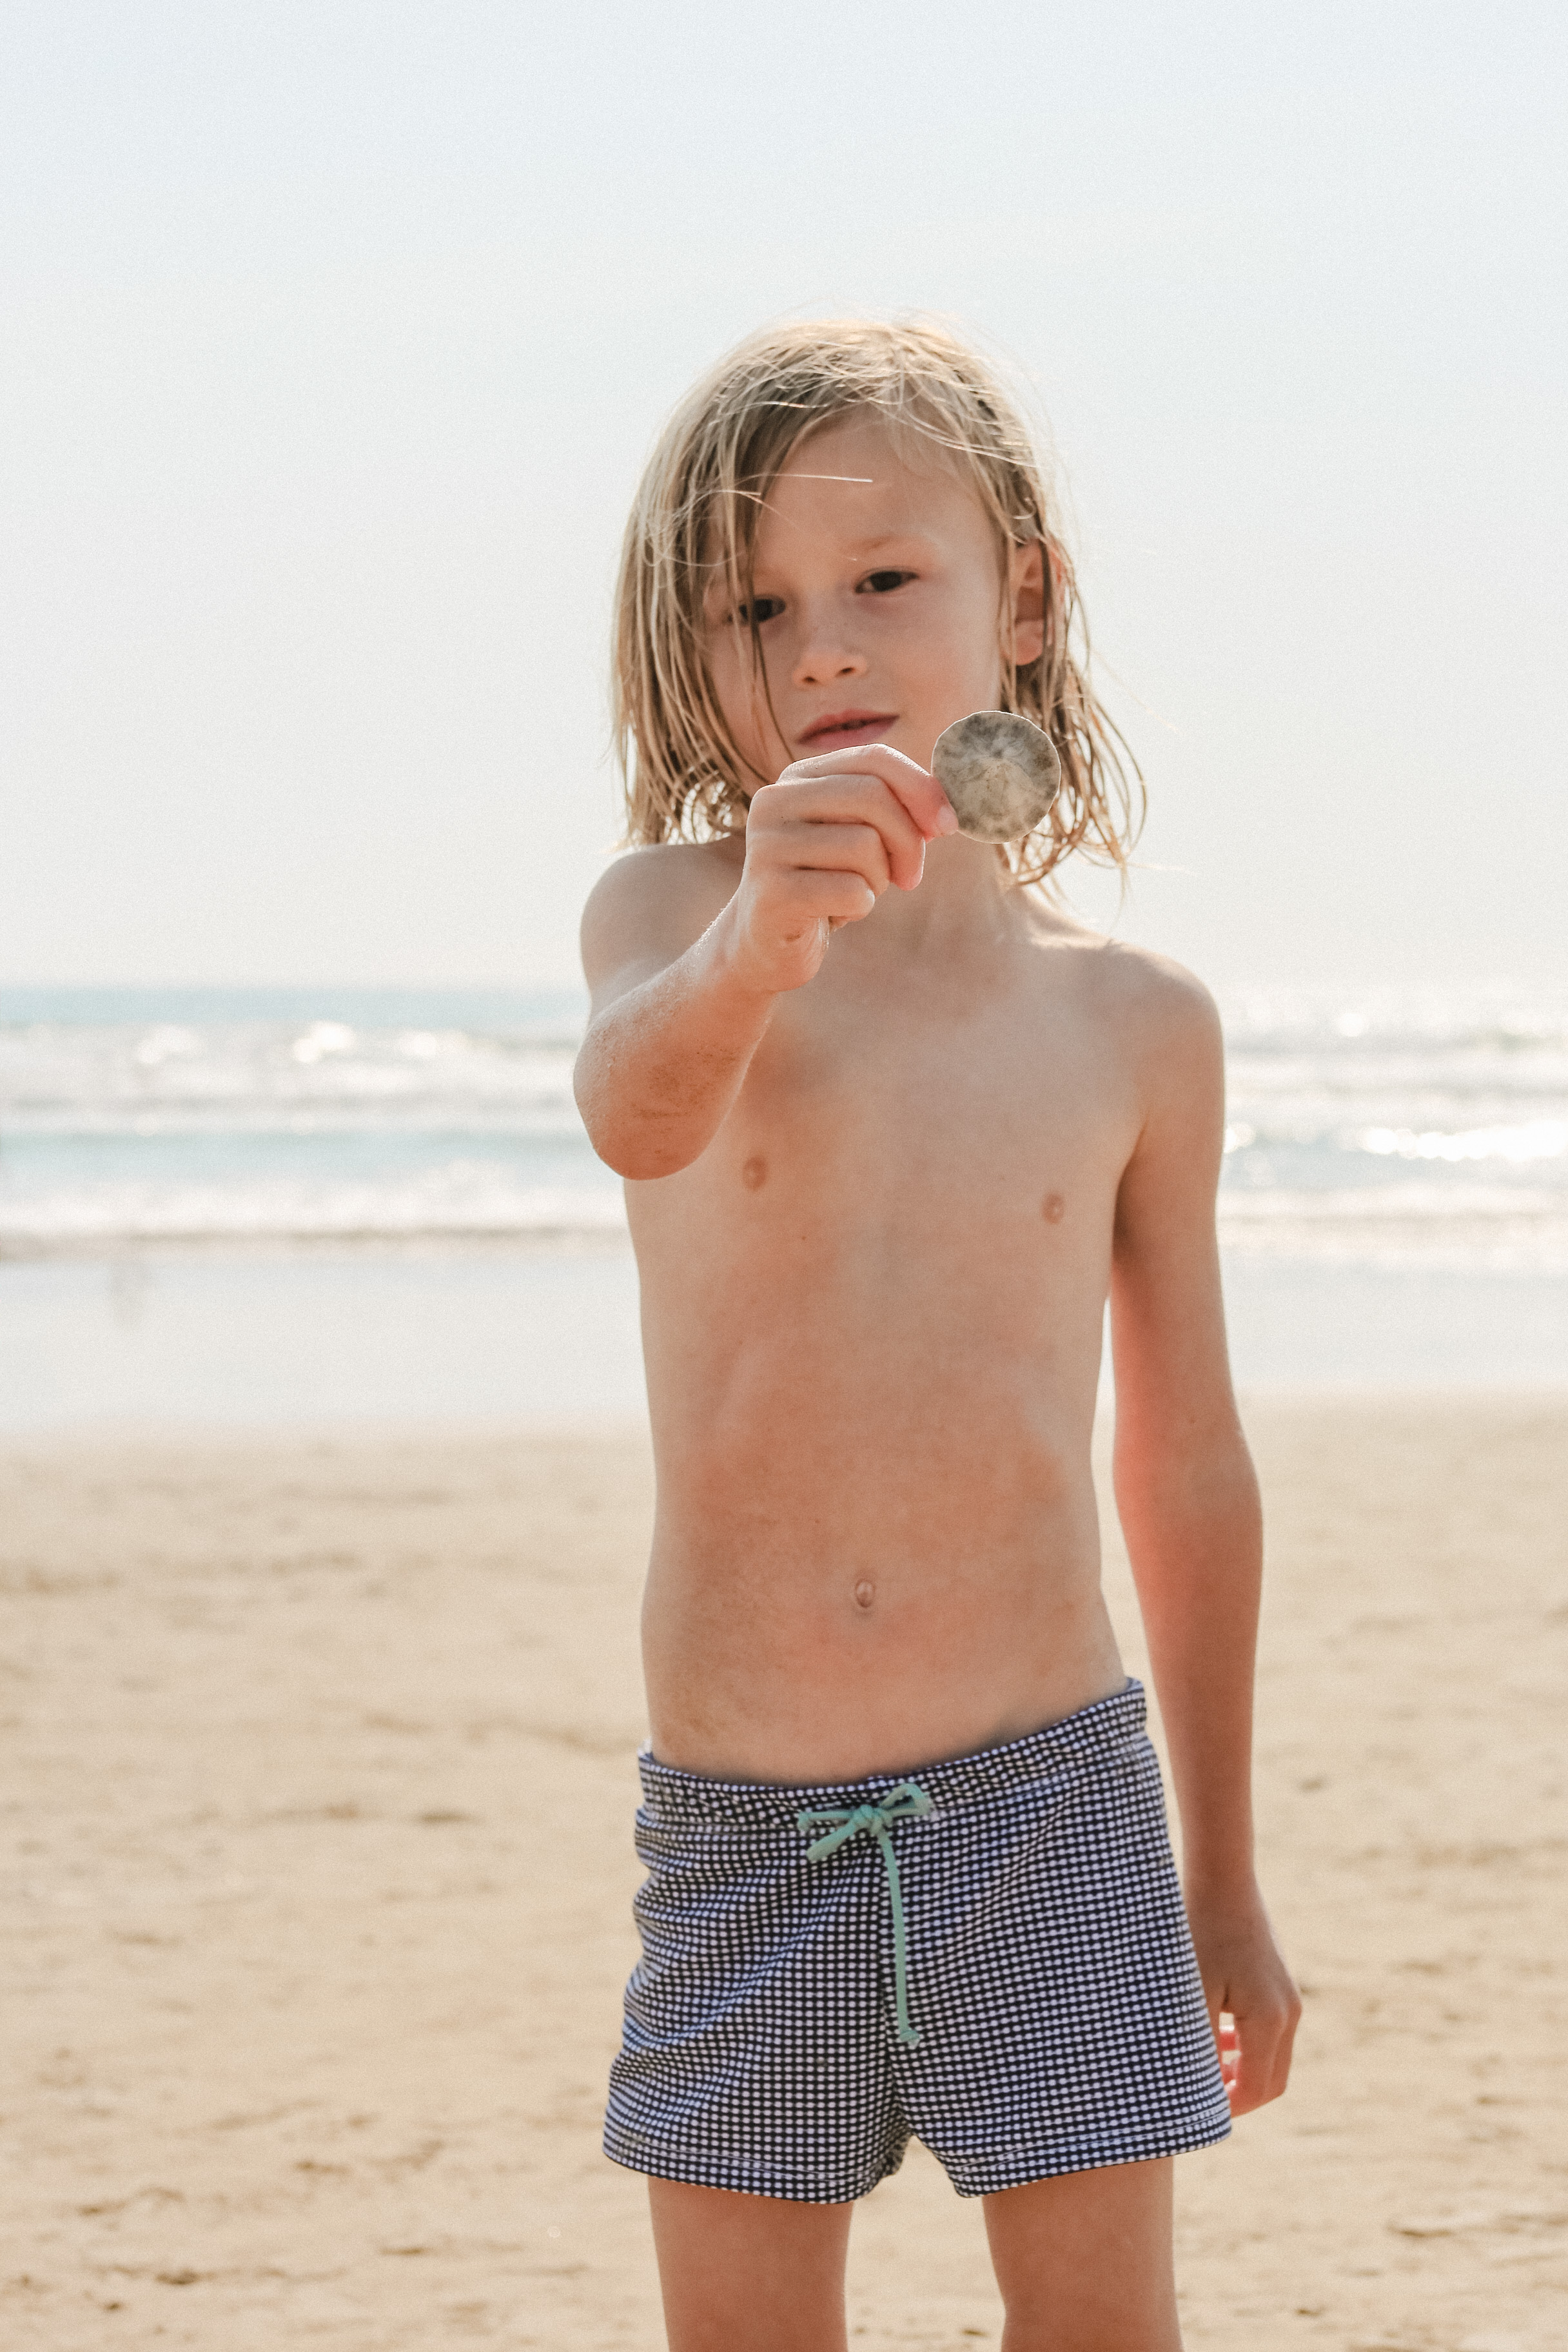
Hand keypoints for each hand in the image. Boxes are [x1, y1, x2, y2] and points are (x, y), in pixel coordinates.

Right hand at [721, 745, 957, 995]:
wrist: (764, 943)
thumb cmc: (824, 884)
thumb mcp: (858, 836)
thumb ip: (894, 810)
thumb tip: (945, 810)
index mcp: (797, 777)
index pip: (873, 758)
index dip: (921, 788)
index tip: (948, 826)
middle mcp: (774, 801)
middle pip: (872, 796)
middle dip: (908, 841)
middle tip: (909, 877)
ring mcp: (766, 845)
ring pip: (864, 845)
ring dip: (879, 879)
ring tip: (854, 893)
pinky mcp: (771, 892)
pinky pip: (850, 890)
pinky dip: (859, 906)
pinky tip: (836, 913)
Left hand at [1186, 1885, 1300, 2115]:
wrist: (1221, 1878)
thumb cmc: (1198, 1934)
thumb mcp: (1191, 1996)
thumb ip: (1197, 2046)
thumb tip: (1196, 2089)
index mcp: (1268, 2021)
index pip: (1256, 2090)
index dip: (1227, 2109)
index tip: (1194, 2111)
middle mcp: (1288, 2012)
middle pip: (1271, 2080)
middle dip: (1238, 2096)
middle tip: (1199, 2098)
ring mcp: (1288, 1996)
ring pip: (1272, 2057)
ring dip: (1241, 2070)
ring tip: (1203, 2071)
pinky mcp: (1280, 1982)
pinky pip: (1270, 2031)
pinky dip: (1247, 2046)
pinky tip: (1215, 2038)